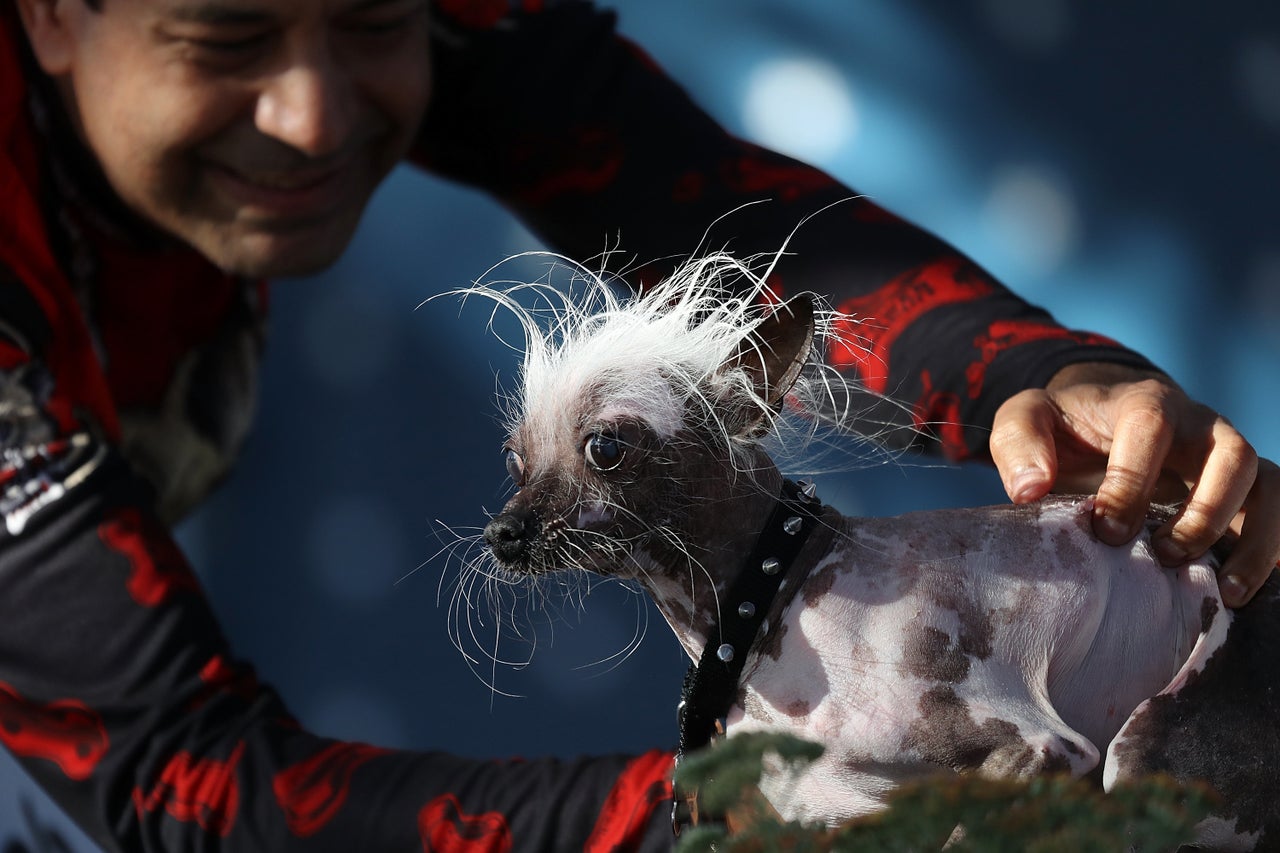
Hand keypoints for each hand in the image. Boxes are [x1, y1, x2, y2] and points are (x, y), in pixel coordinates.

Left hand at [989, 361, 1279, 607]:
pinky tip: (1236, 593)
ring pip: (1267, 484)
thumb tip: (1029, 490)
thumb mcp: (1025, 420)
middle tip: (1164, 557)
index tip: (1106, 528)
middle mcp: (1198, 425)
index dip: (1132, 479)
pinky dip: (1268, 551)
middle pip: (1231, 454)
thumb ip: (1018, 444)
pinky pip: (1277, 509)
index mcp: (1142, 403)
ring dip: (1252, 539)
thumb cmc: (1063, 428)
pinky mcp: (1244, 488)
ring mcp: (1227, 456)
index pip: (1149, 428)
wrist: (1099, 424)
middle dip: (1204, 511)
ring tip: (1221, 592)